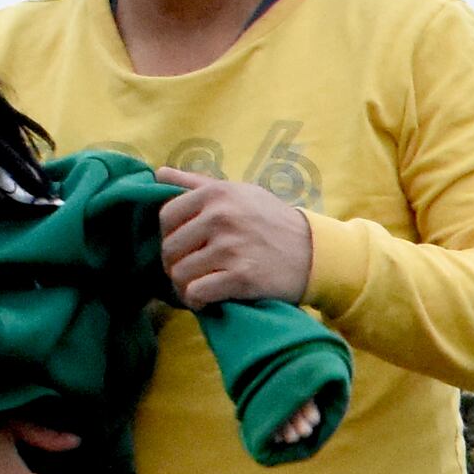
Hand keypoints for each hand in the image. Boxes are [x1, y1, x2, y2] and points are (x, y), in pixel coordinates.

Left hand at [159, 170, 318, 307]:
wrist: (314, 252)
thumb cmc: (273, 221)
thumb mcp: (241, 191)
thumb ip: (198, 183)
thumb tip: (158, 173)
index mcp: (215, 194)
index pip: (166, 217)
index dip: (170, 236)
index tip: (185, 247)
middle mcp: (220, 217)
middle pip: (170, 248)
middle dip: (175, 264)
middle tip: (191, 271)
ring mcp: (230, 247)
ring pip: (180, 273)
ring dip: (184, 286)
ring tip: (198, 287)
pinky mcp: (241, 277)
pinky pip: (197, 293)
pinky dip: (197, 301)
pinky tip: (207, 300)